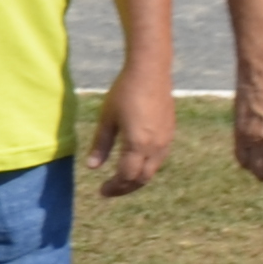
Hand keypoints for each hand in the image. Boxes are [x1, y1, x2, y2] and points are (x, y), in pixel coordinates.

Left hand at [87, 56, 173, 199]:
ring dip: (136, 179)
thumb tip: (92, 168)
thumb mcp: (107, 118)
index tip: (101, 191)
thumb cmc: (124, 92)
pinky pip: (159, 159)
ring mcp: (166, 140)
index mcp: (138, 144)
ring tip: (120, 180)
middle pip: (142, 179)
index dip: (114, 187)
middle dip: (125, 188)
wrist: (150, 72)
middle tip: (110, 190)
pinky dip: (146, 168)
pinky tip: (134, 163)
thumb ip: (100, 145)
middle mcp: (155, 146)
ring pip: (152, 171)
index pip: (126, 176)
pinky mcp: (170, 133)